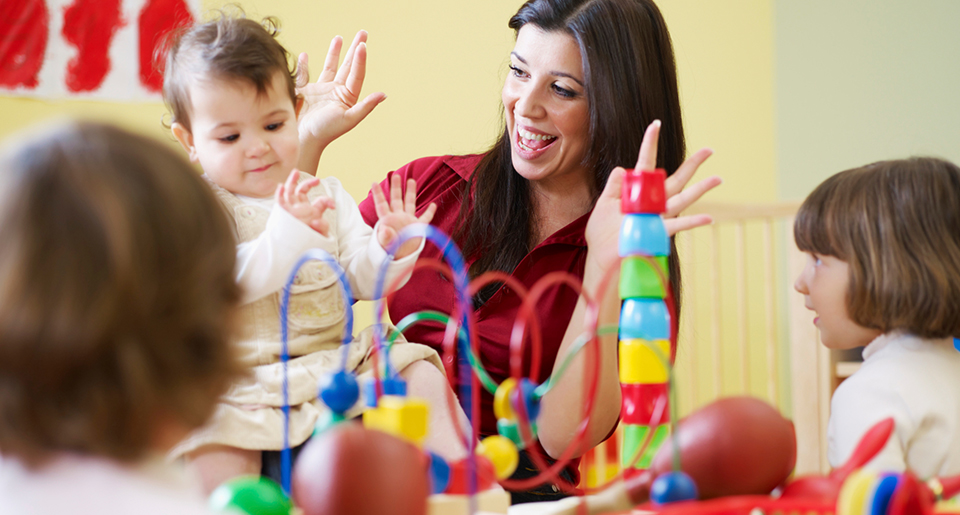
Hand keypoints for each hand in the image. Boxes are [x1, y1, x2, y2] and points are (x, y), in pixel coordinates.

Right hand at [276, 170, 335, 234]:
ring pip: (290, 192)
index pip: (320, 201)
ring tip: (296, 172)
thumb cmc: (309, 240)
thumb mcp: (320, 234)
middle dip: (308, 183)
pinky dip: (279, 194)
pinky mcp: (283, 213)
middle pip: (302, 191)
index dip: (327, 200)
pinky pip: (280, 202)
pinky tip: (281, 186)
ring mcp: (291, 209)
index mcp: (311, 210)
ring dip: (292, 181)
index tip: (332, 205)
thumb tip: (317, 221)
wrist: (296, 249)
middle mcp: (300, 208)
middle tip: (316, 180)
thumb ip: (322, 227)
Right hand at [295, 31, 386, 171]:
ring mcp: (321, 90)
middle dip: (355, 49)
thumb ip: (365, 106)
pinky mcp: (305, 91)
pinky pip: (305, 74)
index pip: (356, 73)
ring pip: (329, 66)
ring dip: (334, 52)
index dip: (360, 59)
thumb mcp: (349, 119)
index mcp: (347, 97)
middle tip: (363, 33)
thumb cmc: (326, 131)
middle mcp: (336, 91)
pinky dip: (305, 65)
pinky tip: (305, 55)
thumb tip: (384, 95)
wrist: (302, 138)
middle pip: (348, 65)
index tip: (363, 45)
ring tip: (339, 38)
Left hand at [372, 174, 437, 258]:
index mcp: (388, 220)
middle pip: (396, 199)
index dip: (378, 194)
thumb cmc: (390, 252)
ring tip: (411, 180)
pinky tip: (433, 204)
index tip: (374, 182)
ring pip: (410, 203)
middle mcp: (398, 217)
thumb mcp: (386, 244)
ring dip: (410, 192)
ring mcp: (408, 221)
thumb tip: (384, 229)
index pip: (382, 204)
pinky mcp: (417, 227)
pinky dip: (429, 212)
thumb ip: (385, 237)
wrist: (400, 259)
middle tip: (396, 175)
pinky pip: (425, 218)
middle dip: (396, 187)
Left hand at [585, 120, 721, 269]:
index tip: (656, 124)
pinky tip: (709, 217)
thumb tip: (623, 168)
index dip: (650, 144)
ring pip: (683, 199)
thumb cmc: (602, 234)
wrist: (601, 258)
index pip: (646, 164)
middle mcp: (652, 202)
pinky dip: (693, 222)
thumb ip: (614, 187)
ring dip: (701, 189)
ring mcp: (657, 217)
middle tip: (710, 150)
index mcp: (637, 192)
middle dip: (692, 165)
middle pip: (676, 180)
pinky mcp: (656, 232)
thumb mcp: (603, 205)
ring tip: (719, 178)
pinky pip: (677, 226)